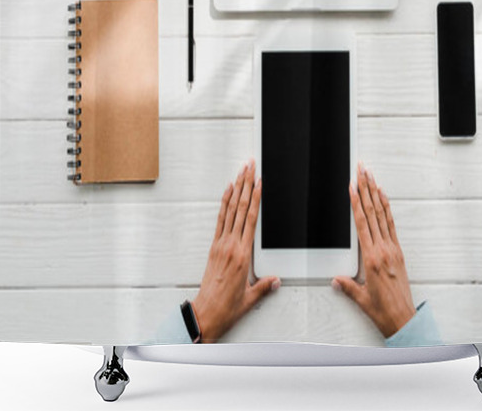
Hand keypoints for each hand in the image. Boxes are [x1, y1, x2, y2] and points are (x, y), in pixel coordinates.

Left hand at [190, 160, 278, 341]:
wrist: (205, 314)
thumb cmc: (227, 306)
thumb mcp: (251, 297)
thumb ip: (265, 285)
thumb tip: (276, 279)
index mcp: (243, 255)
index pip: (251, 218)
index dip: (256, 197)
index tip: (259, 182)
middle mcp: (231, 245)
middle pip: (241, 208)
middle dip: (246, 184)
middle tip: (250, 167)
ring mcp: (220, 244)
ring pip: (230, 210)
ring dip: (236, 189)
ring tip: (241, 173)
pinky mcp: (214, 248)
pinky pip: (220, 220)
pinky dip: (224, 204)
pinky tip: (227, 192)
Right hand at [332, 163, 415, 337]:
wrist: (404, 319)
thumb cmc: (383, 310)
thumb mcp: (360, 298)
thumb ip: (347, 285)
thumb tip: (336, 278)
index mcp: (371, 257)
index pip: (362, 222)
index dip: (356, 202)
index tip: (352, 186)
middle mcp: (383, 249)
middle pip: (372, 212)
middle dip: (366, 188)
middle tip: (362, 170)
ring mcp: (393, 248)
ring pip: (382, 214)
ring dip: (376, 193)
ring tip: (372, 177)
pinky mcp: (399, 252)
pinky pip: (392, 225)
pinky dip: (387, 209)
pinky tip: (384, 198)